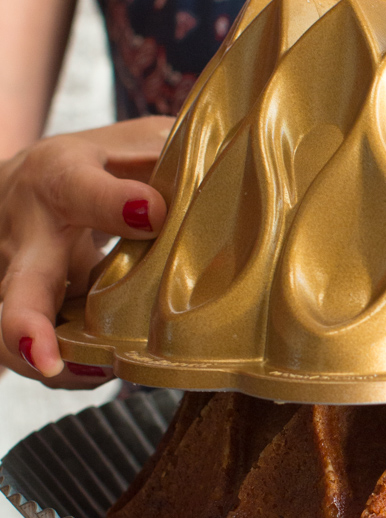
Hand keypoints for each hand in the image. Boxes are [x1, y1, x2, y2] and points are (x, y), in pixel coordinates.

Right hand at [0, 117, 172, 384]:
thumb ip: (168, 157)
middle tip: (46, 356)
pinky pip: (39, 354)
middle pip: (21, 285)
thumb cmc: (92, 167)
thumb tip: (232, 170)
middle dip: (27, 323)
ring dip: (52, 361)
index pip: (82, 190)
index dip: (115, 204)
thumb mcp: (127, 146)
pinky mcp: (32, 316)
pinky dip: (72, 369)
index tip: (156, 214)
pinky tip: (109, 368)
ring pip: (21, 333)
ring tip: (101, 372)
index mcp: (60, 180)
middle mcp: (29, 237)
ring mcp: (21, 284)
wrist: (16, 190)